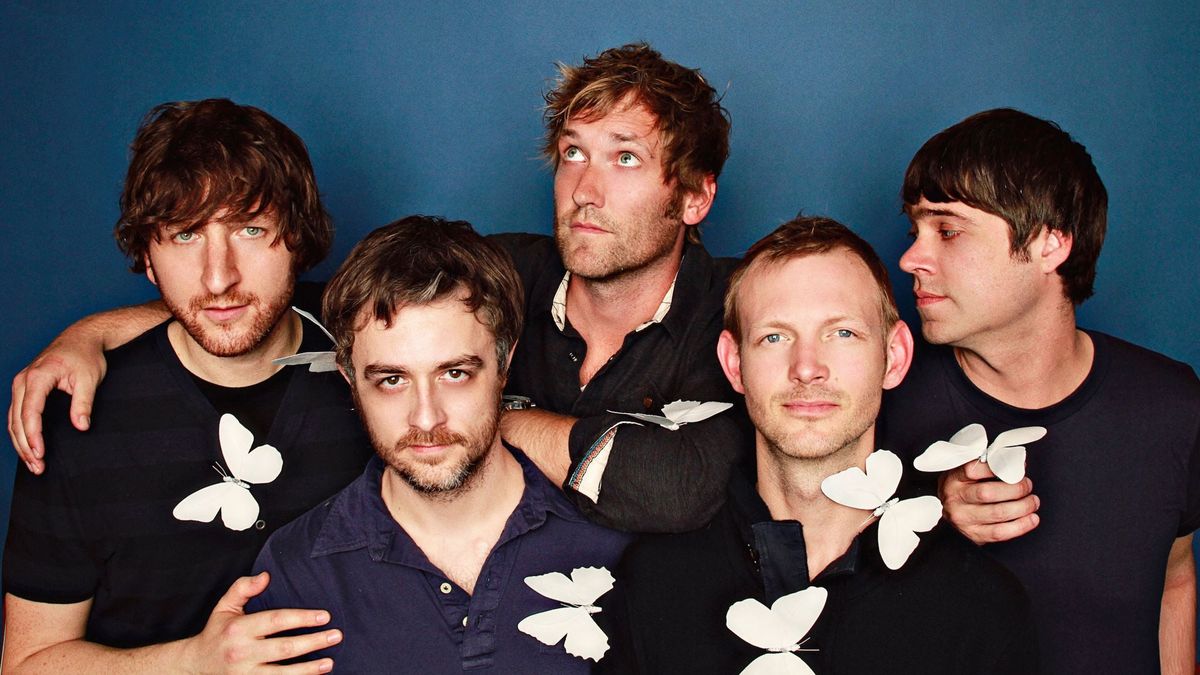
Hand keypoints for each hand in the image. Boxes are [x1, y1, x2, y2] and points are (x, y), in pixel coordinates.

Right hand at [8, 336, 106, 474]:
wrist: (81, 338)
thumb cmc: (86, 356)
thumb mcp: (89, 378)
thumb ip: (83, 403)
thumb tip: (81, 427)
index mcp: (38, 376)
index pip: (30, 411)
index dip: (33, 435)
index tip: (40, 453)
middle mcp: (23, 380)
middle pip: (17, 419)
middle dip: (25, 445)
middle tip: (38, 467)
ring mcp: (21, 384)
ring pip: (13, 419)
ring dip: (21, 443)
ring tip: (33, 464)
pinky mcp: (24, 389)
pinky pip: (17, 414)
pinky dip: (21, 433)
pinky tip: (29, 448)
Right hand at [181, 572, 341, 672]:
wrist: (194, 667)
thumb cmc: (216, 634)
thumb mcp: (223, 607)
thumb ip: (243, 588)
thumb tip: (266, 575)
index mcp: (239, 628)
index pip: (276, 620)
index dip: (302, 618)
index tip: (325, 616)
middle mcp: (241, 652)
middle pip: (284, 648)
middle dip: (313, 642)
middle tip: (336, 636)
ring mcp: (244, 674)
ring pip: (281, 674)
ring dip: (308, 669)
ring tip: (330, 662)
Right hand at [939, 460, 1039, 543]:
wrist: (952, 515)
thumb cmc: (964, 491)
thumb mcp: (968, 474)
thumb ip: (989, 467)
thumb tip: (1017, 464)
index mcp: (953, 480)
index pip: (972, 470)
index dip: (996, 467)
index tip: (1014, 466)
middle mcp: (956, 499)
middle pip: (987, 493)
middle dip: (1015, 489)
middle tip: (1027, 485)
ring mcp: (964, 519)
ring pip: (998, 513)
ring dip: (1022, 507)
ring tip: (1032, 501)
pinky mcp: (975, 535)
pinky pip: (1001, 532)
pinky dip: (1021, 525)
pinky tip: (1031, 518)